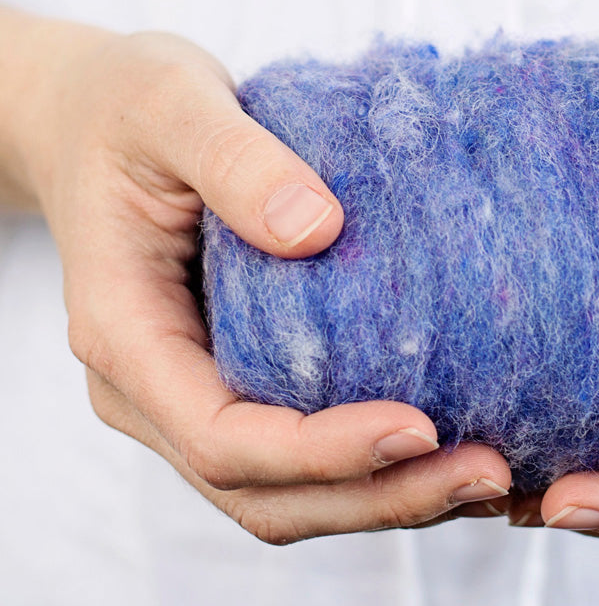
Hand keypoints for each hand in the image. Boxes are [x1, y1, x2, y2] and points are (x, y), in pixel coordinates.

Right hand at [0, 8, 510, 541]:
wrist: (97, 124)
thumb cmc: (125, 111)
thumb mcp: (169, 106)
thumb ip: (231, 160)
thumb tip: (317, 228)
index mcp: (127, 339)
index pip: (222, 438)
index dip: (321, 452)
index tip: (420, 426)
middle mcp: (158, 394)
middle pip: (267, 495)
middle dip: (380, 497)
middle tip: (489, 472)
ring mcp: (197, 398)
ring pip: (292, 496)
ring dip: (392, 499)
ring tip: (493, 475)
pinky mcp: (242, 386)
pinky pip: (310, 458)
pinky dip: (383, 469)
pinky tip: (459, 443)